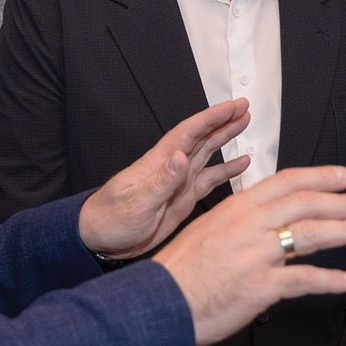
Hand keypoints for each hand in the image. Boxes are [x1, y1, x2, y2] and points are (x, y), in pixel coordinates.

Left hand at [78, 100, 252, 258]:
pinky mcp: (182, 198)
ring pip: (207, 154)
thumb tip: (180, 157)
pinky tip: (240, 165)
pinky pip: (209, 181)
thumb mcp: (137, 203)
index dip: (211, 118)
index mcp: (159, 163)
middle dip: (222, 121)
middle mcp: (171, 168)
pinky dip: (226, 172)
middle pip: (201, 137)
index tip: (231, 106)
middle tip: (244, 107)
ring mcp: (178, 183)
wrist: (101, 239)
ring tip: (244, 124)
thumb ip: (161, 182)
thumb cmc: (111, 219)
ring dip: (224, 139)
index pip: (189, 133)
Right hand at [154, 166, 345, 345]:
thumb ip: (239, 221)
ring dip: (345, 230)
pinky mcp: (261, 285)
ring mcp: (256, 254)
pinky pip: (304, 279)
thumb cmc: (181, 271)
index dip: (320, 177)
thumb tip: (267, 219)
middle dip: (342, 202)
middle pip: (305, 204)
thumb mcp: (208, 229)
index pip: (286, 182)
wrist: (159, 302)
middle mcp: (249, 224)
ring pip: (311, 234)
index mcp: (237, 208)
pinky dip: (330, 280)